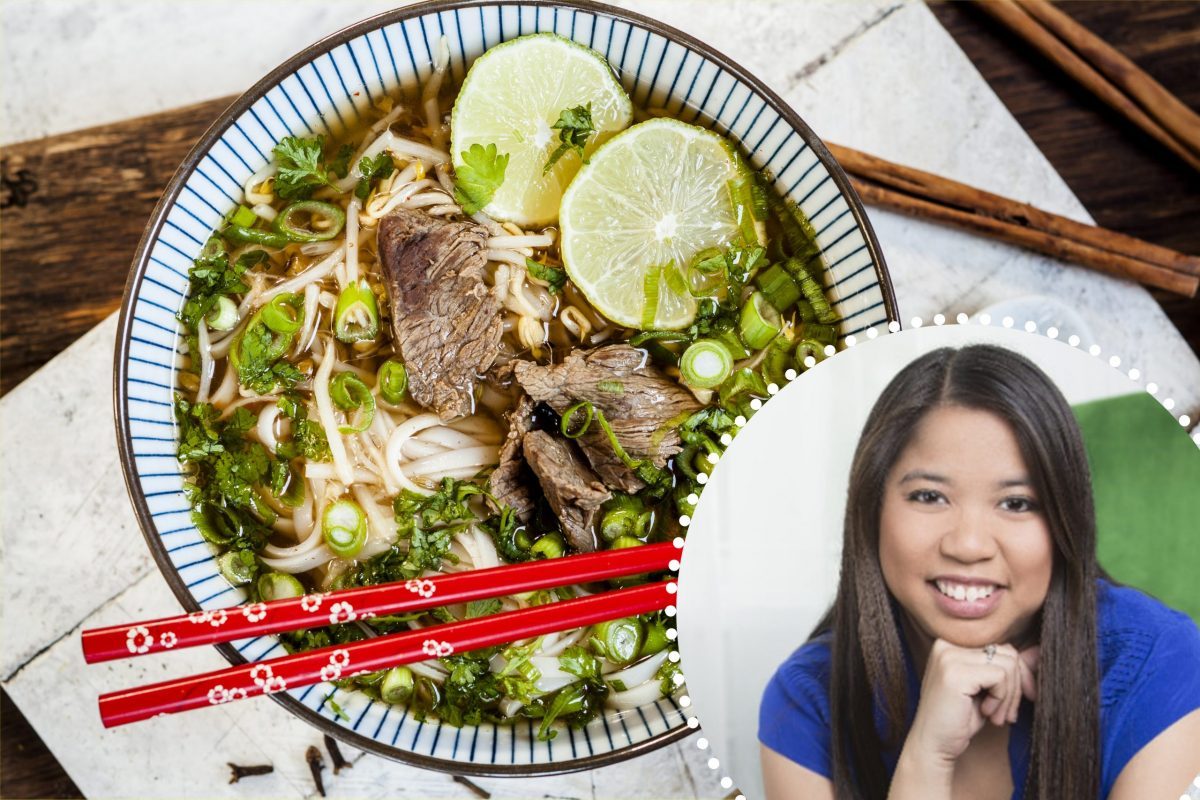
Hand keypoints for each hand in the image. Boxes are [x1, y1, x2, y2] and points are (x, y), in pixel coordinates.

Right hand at [904, 640, 1039, 766]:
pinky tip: (987, 713)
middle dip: (1016, 688)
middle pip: (1008, 654)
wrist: (933, 746)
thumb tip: (1038, 652)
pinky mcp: (955, 673)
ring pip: (1008, 665)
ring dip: (1009, 696)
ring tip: (996, 716)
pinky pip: (1000, 677)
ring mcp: (949, 657)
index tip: (1017, 701)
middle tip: (1006, 714)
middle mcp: (946, 646)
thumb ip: (1006, 670)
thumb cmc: (958, 720)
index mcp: (950, 645)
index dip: (1017, 676)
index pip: (1001, 648)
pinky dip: (1001, 699)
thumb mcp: (986, 691)